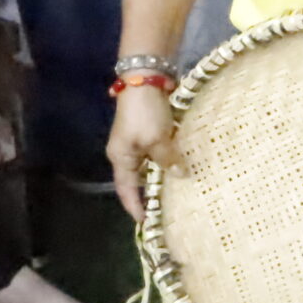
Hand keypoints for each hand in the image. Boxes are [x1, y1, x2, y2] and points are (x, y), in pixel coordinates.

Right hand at [107, 86, 180, 221]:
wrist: (144, 80)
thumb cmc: (145, 114)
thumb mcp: (157, 140)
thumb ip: (167, 159)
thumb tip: (180, 175)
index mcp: (121, 158)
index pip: (126, 189)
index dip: (135, 205)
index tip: (145, 222)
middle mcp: (125, 152)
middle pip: (137, 179)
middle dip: (148, 194)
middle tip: (165, 210)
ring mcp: (136, 141)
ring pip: (148, 166)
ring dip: (160, 177)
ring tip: (177, 192)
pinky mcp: (148, 130)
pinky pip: (156, 153)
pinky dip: (166, 161)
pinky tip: (179, 167)